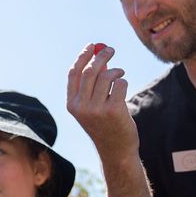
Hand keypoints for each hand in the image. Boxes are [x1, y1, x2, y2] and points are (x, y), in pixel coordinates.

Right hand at [66, 43, 138, 162]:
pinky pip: (120, 84)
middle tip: (111, 49)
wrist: (116, 150)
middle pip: (90, 72)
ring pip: (107, 76)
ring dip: (116, 71)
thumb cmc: (105, 125)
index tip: (92, 46)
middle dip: (101, 56)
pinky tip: (123, 88)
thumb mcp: (92, 106)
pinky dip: (123, 82)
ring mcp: (96, 109)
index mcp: (72, 104)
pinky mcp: (113, 110)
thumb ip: (93, 84)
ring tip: (120, 74)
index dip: (82, 57)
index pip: (74, 74)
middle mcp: (81, 107)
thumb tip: (100, 56)